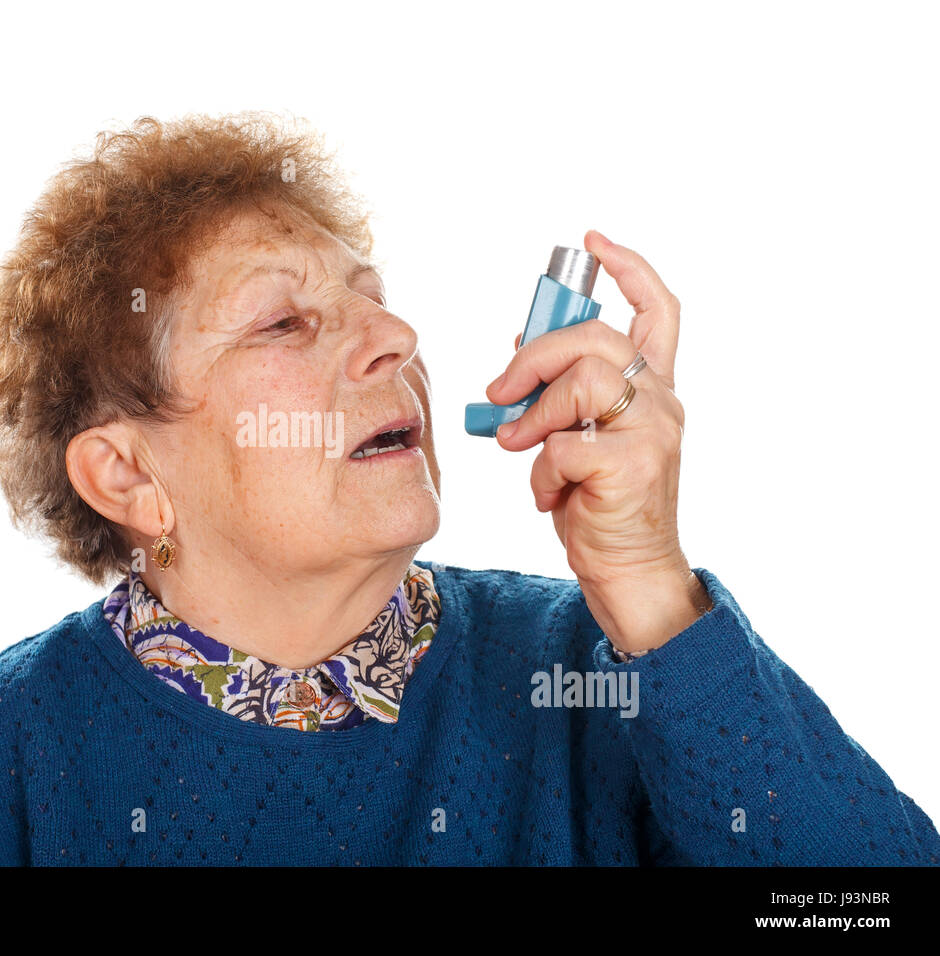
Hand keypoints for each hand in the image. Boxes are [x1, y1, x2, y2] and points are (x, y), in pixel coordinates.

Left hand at [485, 230, 711, 653]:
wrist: (629, 572)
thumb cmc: (599, 504)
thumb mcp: (579, 437)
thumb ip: (563, 393)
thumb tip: (520, 343)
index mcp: (652, 388)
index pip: (658, 310)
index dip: (629, 268)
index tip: (593, 241)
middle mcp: (662, 401)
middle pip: (596, 337)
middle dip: (535, 354)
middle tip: (499, 389)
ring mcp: (653, 432)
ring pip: (582, 380)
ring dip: (533, 412)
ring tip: (516, 445)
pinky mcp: (633, 467)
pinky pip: (564, 444)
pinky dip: (539, 471)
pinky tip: (547, 496)